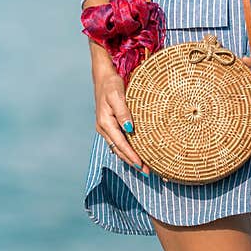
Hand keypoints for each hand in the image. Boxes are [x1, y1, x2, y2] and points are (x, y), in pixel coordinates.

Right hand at [91, 46, 150, 177]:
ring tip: (143, 167)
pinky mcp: (110, 126)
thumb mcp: (117, 95)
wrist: (103, 77)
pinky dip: (127, 150)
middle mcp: (104, 128)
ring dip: (130, 158)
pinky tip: (135, 154)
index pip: (120, 144)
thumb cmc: (111, 85)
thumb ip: (123, 112)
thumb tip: (130, 129)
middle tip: (147, 172)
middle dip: (132, 162)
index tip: (142, 165)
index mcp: (105, 123)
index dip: (131, 156)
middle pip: (119, 150)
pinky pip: (119, 141)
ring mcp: (106, 128)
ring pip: (119, 148)